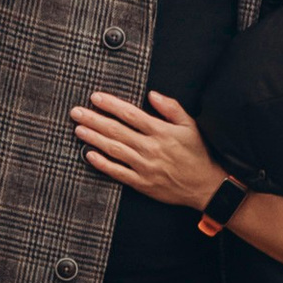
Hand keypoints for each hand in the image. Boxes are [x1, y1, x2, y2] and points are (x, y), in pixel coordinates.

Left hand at [71, 86, 218, 207]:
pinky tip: (89, 155)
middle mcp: (150, 148)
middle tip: (76, 112)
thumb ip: (171, 108)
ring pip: (114, 149)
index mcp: (161, 131)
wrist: (206, 187)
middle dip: (94, 119)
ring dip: (94, 138)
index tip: (94, 97)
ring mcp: (145, 167)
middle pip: (116, 130)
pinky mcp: (142, 183)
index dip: (110, 105)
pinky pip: (118, 172)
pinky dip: (102, 164)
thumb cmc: (198, 154)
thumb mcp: (191, 126)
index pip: (130, 114)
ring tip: (78, 129)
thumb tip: (152, 94)